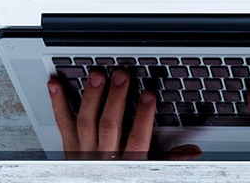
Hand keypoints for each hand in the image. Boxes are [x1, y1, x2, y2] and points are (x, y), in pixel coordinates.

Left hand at [47, 70, 199, 159]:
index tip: (148, 96)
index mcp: (128, 162)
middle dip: (116, 100)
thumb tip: (193, 151)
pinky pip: (62, 123)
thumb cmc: (123, 175)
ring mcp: (83, 150)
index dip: (143, 117)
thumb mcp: (148, 170)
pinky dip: (58, 102)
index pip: (138, 138)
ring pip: (86, 122)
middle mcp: (103, 156)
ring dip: (91, 97)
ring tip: (96, 76)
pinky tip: (55, 85)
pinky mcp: (67, 145)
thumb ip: (169, 159)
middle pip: (110, 126)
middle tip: (121, 76)